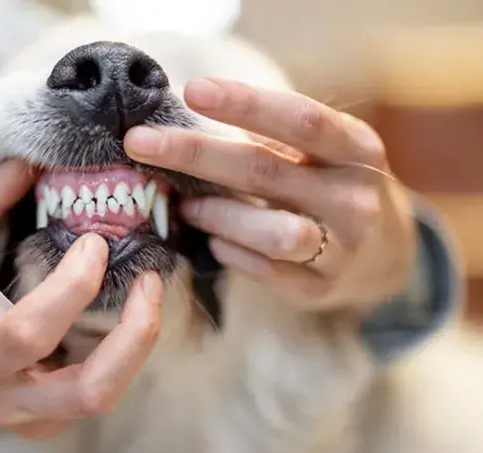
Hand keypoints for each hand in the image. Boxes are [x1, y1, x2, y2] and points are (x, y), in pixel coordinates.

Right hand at [0, 160, 162, 438]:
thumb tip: (28, 163)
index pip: (26, 334)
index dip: (70, 289)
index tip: (94, 243)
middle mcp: (3, 400)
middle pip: (89, 391)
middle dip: (134, 336)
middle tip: (150, 280)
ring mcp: (30, 418)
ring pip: (103, 396)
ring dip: (138, 344)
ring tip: (148, 291)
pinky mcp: (50, 420)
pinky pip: (98, 391)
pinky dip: (123, 352)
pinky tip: (125, 312)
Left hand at [124, 77, 415, 311]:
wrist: (386, 255)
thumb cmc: (333, 186)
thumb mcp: (322, 153)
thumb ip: (271, 137)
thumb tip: (191, 117)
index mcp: (357, 150)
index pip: (301, 120)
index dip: (246, 104)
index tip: (192, 91)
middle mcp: (355, 198)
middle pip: (265, 171)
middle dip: (194, 154)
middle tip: (139, 143)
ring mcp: (341, 249)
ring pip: (268, 231)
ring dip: (214, 214)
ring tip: (184, 206)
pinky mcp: (319, 288)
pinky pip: (263, 270)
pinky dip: (229, 252)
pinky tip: (215, 240)